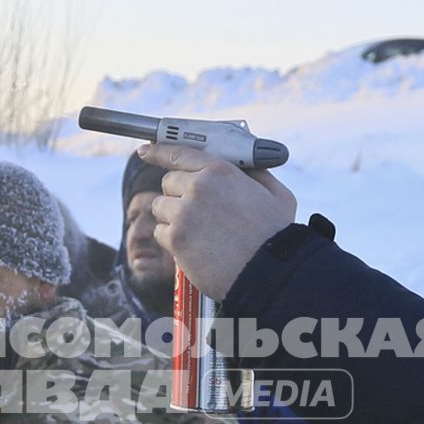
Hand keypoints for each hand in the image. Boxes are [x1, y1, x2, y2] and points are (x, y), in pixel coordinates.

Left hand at [138, 143, 296, 299]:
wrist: (267, 273)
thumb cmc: (276, 237)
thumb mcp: (277, 195)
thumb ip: (257, 175)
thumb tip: (245, 168)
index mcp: (221, 171)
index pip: (180, 153)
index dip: (159, 152)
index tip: (145, 151)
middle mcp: (198, 187)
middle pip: (168, 182)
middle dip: (177, 194)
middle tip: (195, 211)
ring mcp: (184, 212)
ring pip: (160, 207)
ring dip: (173, 217)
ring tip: (198, 232)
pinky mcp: (175, 238)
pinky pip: (160, 232)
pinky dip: (171, 240)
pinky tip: (193, 247)